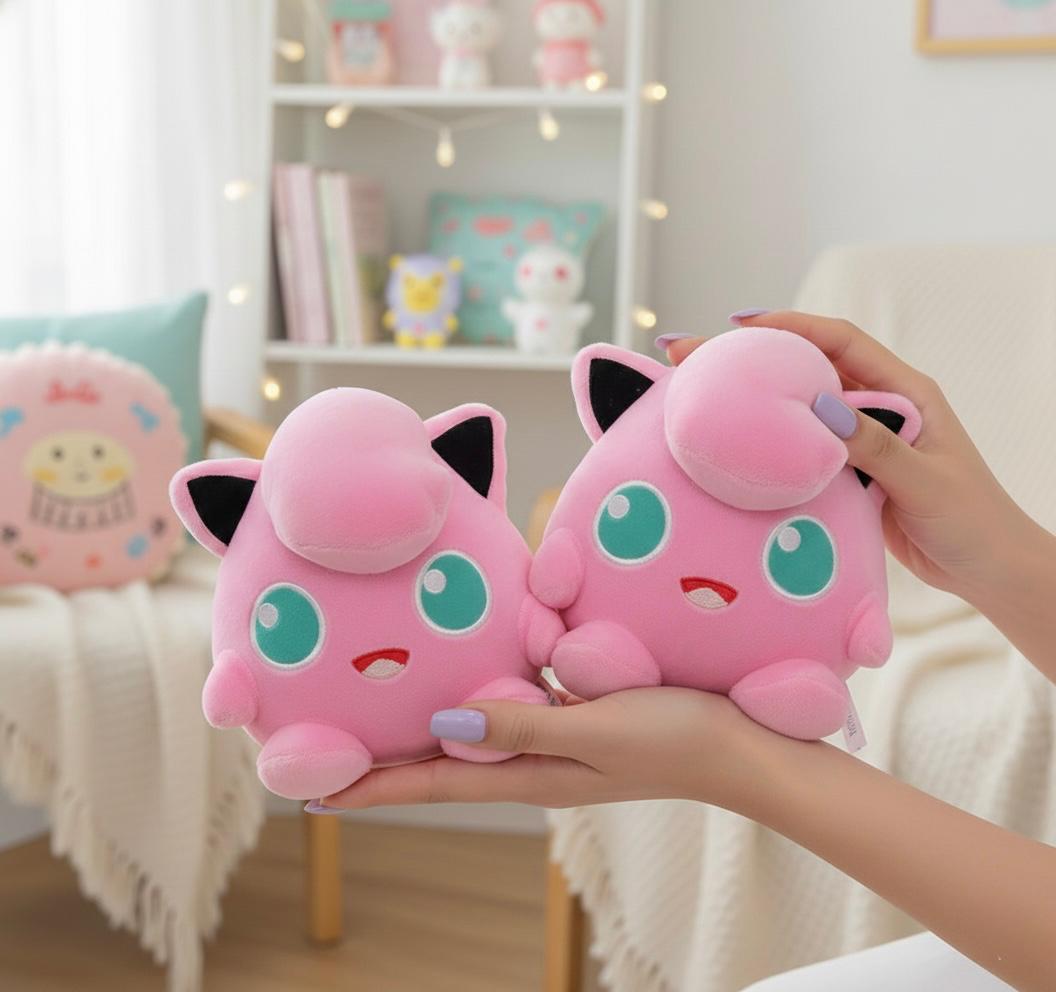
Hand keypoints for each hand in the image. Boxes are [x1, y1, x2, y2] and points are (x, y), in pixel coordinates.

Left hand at [321, 687, 775, 813]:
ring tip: (382, 719)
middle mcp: (531, 763)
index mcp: (528, 775)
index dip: (375, 787)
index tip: (317, 792)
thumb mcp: (593, 731)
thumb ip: (522, 728)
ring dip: (425, 735)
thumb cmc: (673, 739)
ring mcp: (553, 743)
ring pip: (472, 738)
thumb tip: (444, 727)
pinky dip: (476, 704)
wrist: (737, 748)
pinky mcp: (575, 719)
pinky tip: (467, 681)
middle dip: (386, 764)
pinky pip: (511, 710)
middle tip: (330, 756)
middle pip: (442, 766)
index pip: (434, 782)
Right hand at [664, 312, 1048, 608]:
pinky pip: (802, 449)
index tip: (740, 324)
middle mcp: (879, 407)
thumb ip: (872, 445)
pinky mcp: (850, 473)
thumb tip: (816, 407)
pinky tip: (733, 449)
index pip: (840, 341)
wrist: (986, 571)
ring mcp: (863, 440)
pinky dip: (770, 445)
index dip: (791, 325)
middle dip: (753, 358)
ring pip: (800, 409)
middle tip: (693, 357)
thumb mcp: (922, 479)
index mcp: (905, 391)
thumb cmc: (971, 520)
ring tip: (700, 396)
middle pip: (809, 369)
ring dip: (756, 401)